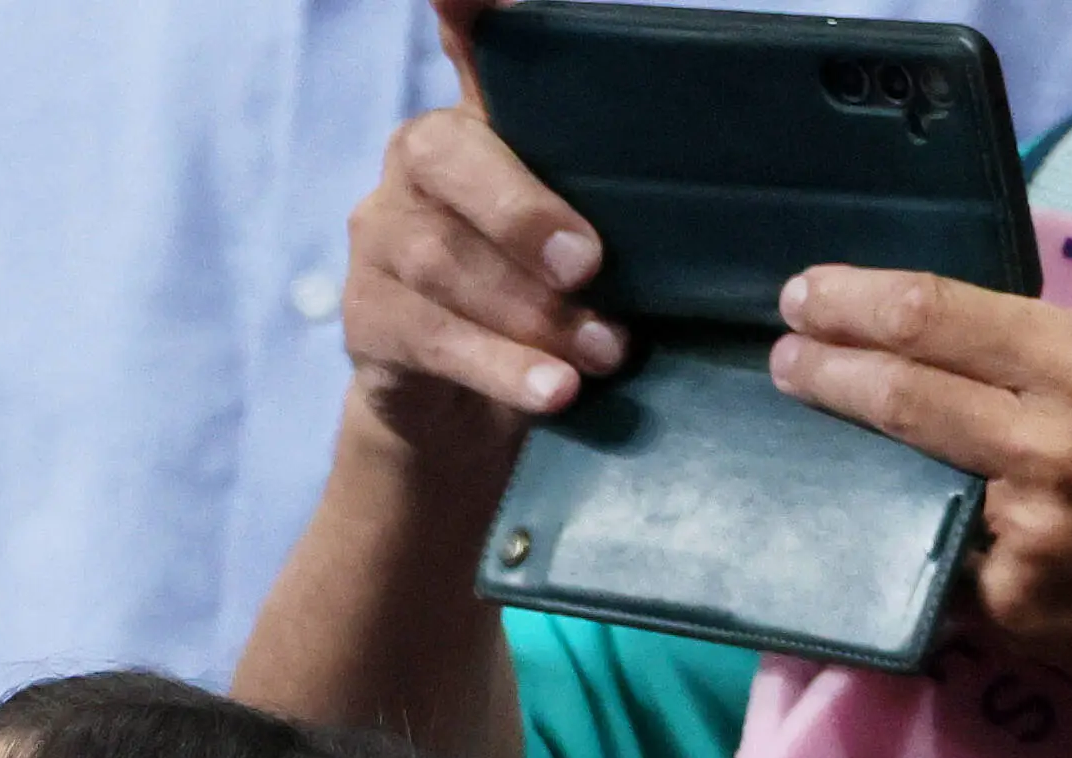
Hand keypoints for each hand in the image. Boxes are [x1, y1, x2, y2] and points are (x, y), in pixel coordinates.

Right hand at [337, 19, 628, 459]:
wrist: (461, 404)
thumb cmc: (542, 292)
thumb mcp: (583, 226)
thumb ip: (612, 174)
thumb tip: (706, 141)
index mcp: (476, 118)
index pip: (465, 37)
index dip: (464, 4)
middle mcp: (412, 162)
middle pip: (451, 164)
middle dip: (524, 217)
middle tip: (591, 266)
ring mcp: (377, 240)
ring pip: (442, 262)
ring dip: (531, 314)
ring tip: (603, 352)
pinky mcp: (364, 318)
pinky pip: (429, 337)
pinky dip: (500, 366)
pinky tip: (552, 389)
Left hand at [768, 270, 1071, 724]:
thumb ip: (1054, 347)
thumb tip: (950, 326)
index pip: (937, 318)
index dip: (855, 304)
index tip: (803, 297)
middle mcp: (1048, 441)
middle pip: (899, 393)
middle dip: (825, 371)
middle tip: (783, 357)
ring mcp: (1021, 527)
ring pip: (910, 481)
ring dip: (862, 462)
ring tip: (834, 440)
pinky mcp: (1007, 599)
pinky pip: (942, 558)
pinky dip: (924, 542)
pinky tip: (930, 536)